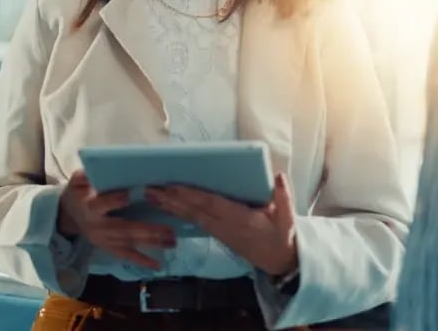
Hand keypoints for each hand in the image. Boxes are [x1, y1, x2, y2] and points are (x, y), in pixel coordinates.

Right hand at [58, 170, 176, 269]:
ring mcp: (104, 240)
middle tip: (169, 230)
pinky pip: (126, 255)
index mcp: (89, 207)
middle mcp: (97, 226)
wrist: (69, 216)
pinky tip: (157, 265)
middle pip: (123, 228)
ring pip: (129, 242)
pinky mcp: (108, 248)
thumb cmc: (79, 193)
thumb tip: (95, 171)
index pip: (101, 204)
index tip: (129, 195)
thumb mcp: (77, 181)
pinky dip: (142, 261)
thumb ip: (85, 176)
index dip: (113, 200)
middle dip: (147, 230)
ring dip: (151, 243)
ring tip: (172, 242)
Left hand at [146, 173, 298, 276]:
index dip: (192, 196)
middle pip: (194, 211)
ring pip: (192, 217)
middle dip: (171, 201)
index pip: (212, 205)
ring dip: (171, 207)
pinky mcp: (219, 235)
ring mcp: (220, 232)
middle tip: (150, 190)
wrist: (280, 262)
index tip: (174, 186)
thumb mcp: (288, 217)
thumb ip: (283, 196)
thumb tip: (278, 175)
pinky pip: (196, 222)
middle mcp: (226, 226)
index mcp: (241, 219)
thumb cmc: (282, 236)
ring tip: (151, 197)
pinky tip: (168, 207)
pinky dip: (181, 214)